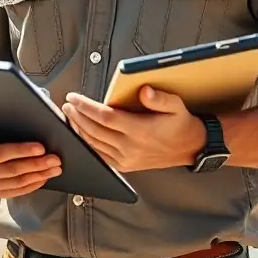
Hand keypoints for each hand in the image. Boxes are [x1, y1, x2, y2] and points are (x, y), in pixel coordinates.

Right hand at [0, 116, 62, 197]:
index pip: (1, 154)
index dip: (22, 151)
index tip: (41, 147)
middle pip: (14, 170)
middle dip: (37, 164)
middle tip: (56, 159)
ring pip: (19, 182)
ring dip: (40, 175)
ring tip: (56, 168)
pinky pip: (18, 191)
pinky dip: (33, 185)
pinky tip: (44, 177)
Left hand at [61, 86, 205, 171]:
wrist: (191, 148)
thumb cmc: (180, 124)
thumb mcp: (176, 105)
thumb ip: (159, 98)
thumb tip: (144, 90)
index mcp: (140, 130)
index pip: (104, 117)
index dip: (85, 107)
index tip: (73, 98)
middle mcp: (130, 147)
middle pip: (94, 131)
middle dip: (77, 116)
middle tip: (67, 104)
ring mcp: (126, 159)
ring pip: (94, 144)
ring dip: (79, 129)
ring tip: (70, 116)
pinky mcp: (125, 166)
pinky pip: (100, 155)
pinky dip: (87, 143)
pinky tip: (82, 133)